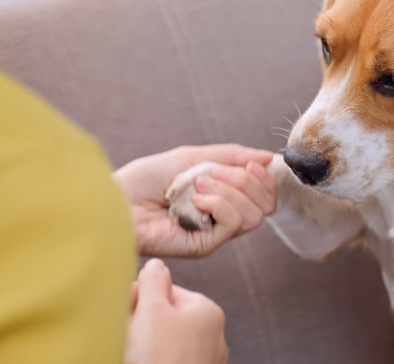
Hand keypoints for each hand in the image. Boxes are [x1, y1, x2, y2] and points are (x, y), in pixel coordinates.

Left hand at [114, 144, 275, 256]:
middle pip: (265, 205)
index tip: (252, 163)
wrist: (117, 199)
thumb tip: (269, 157)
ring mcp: (216, 232)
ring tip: (198, 184)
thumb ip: (232, 155)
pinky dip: (219, 203)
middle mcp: (224, 216)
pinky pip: (233, 223)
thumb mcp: (193, 157)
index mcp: (224, 196)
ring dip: (230, 191)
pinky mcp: (206, 245)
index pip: (265, 194)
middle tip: (214, 172)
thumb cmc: (146, 179)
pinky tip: (196, 200)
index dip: (265, 178)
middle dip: (246, 181)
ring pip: (253, 215)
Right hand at [124, 258, 227, 363]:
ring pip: (163, 342)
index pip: (167, 292)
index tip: (121, 309)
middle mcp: (212, 336)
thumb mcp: (151, 311)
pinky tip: (135, 359)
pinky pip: (166, 359)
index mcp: (207, 311)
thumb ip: (152, 282)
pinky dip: (150, 359)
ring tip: (130, 351)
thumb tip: (157, 264)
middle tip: (123, 333)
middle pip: (165, 318)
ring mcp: (203, 361)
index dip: (139, 298)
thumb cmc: (159, 359)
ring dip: (141, 344)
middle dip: (139, 323)